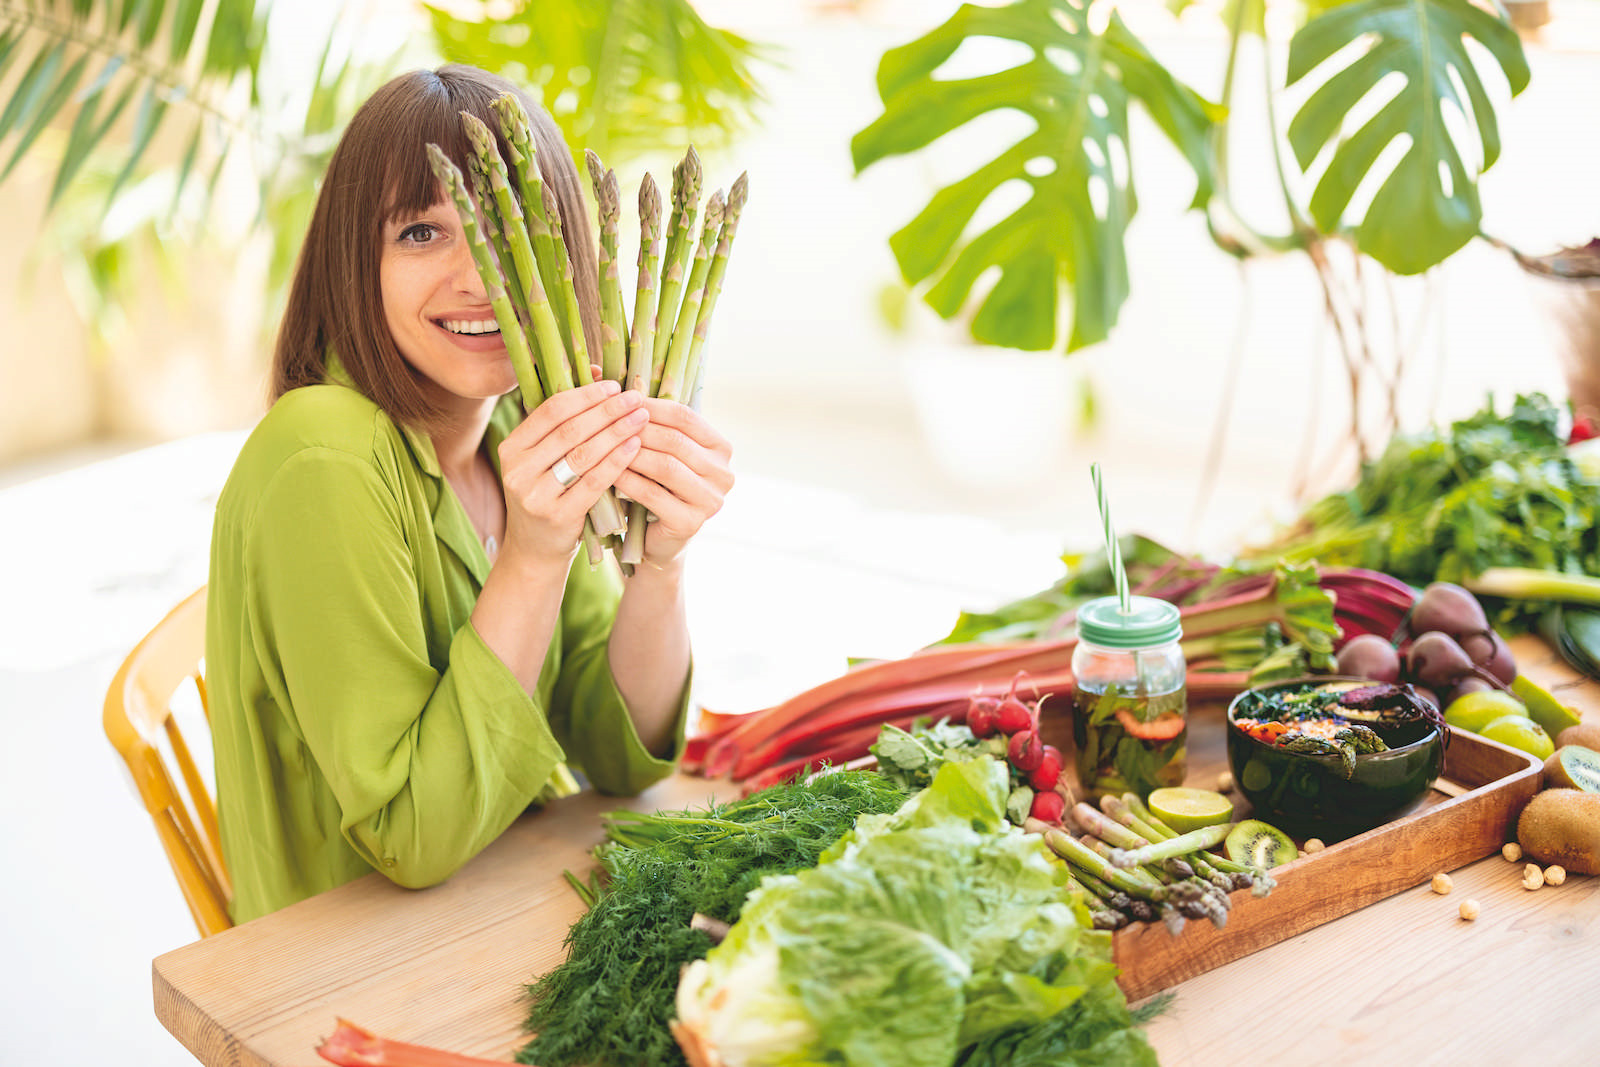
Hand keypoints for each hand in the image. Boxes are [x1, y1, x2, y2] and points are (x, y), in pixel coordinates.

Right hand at [496, 380, 646, 566]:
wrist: (535, 550)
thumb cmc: (549, 494)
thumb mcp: (546, 459)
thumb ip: (566, 423)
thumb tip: (599, 371)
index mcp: (511, 448)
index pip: (551, 411)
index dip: (585, 395)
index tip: (615, 386)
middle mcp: (517, 470)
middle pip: (569, 430)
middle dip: (607, 411)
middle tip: (635, 399)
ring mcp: (535, 495)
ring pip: (582, 454)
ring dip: (616, 433)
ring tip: (641, 419)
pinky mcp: (556, 516)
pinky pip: (593, 482)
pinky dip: (616, 462)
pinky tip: (635, 447)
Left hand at [613, 399, 733, 567]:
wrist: (657, 539)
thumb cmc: (655, 486)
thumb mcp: (656, 449)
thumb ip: (645, 418)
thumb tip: (602, 374)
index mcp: (721, 448)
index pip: (685, 416)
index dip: (650, 406)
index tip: (618, 399)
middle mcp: (724, 472)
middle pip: (675, 440)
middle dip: (637, 428)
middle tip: (605, 421)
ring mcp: (711, 499)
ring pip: (666, 466)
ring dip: (631, 453)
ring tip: (603, 444)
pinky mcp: (691, 522)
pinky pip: (654, 494)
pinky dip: (629, 480)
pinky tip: (607, 472)